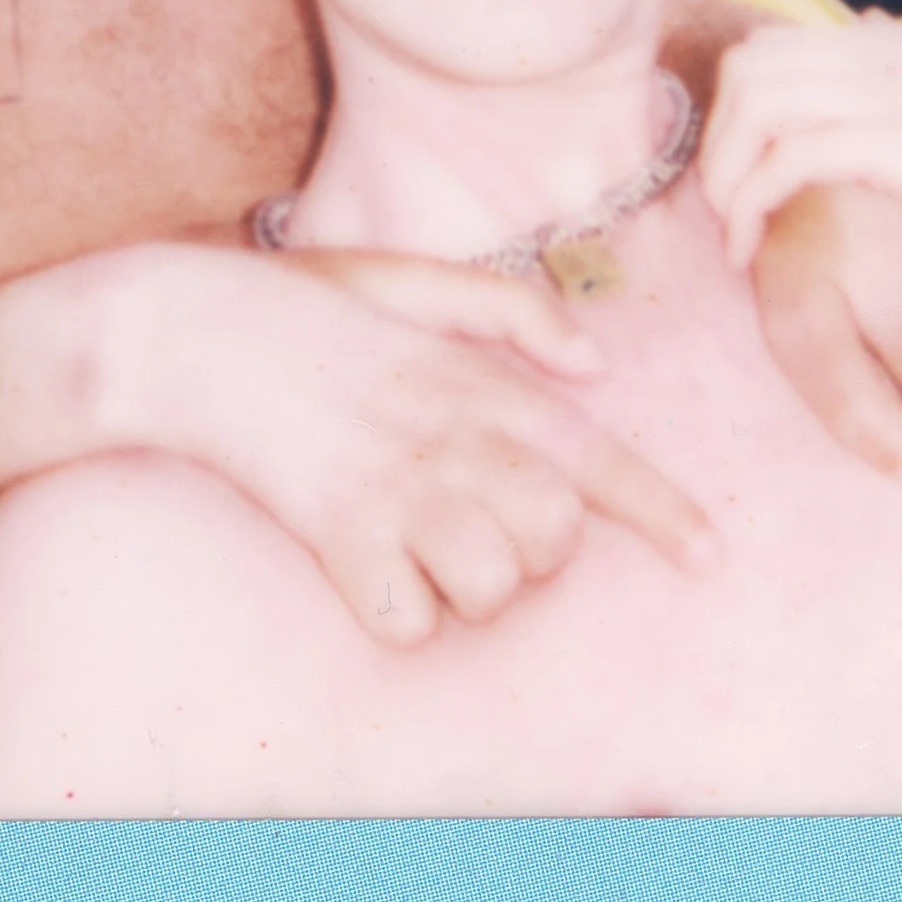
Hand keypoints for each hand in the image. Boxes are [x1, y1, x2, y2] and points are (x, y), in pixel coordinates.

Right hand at [93, 243, 717, 646]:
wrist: (190, 329)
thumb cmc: (300, 304)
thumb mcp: (413, 278)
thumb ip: (512, 311)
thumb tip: (596, 364)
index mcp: (483, 382)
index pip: (603, 458)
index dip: (666, 515)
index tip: (711, 558)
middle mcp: (457, 440)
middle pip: (555, 543)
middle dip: (527, 554)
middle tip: (465, 521)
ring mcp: (401, 490)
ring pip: (492, 592)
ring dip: (461, 590)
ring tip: (412, 547)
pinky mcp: (340, 535)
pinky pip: (408, 624)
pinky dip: (393, 614)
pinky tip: (362, 568)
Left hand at [705, 11, 901, 385]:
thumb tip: (857, 34)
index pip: (770, 46)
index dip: (731, 115)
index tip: (732, 182)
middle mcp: (897, 45)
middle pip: (749, 64)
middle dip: (716, 140)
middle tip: (722, 213)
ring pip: (757, 101)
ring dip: (724, 173)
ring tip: (734, 236)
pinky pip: (791, 155)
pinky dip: (753, 202)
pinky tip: (754, 251)